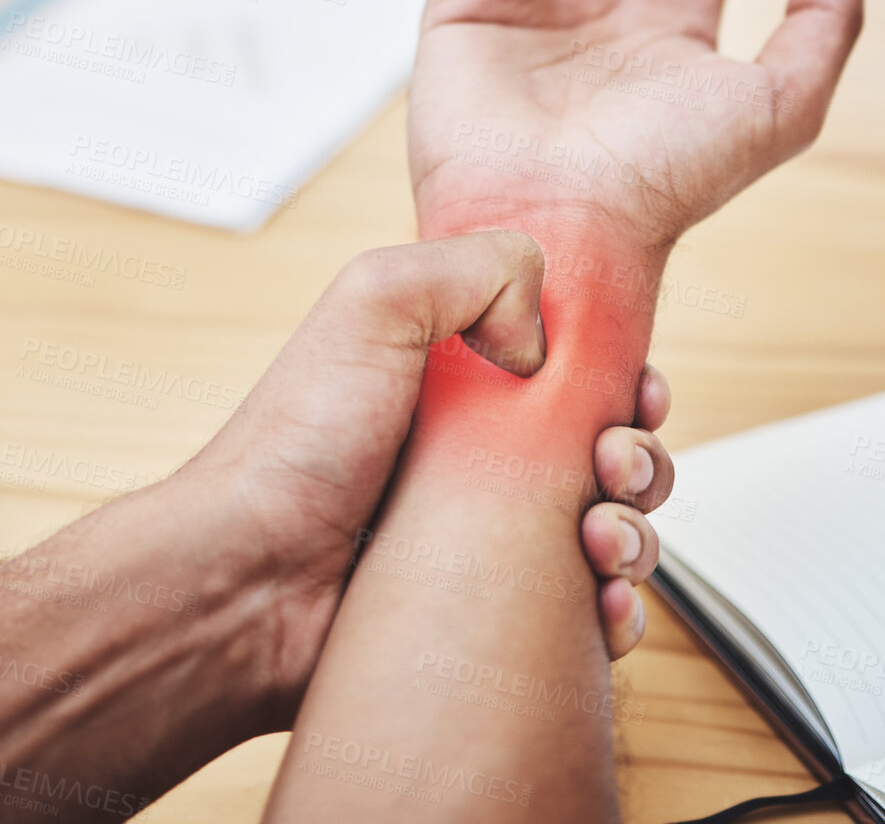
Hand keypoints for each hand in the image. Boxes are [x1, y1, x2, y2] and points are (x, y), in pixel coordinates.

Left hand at [173, 231, 674, 725]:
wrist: (246, 582)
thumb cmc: (294, 447)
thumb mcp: (374, 301)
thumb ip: (472, 268)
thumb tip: (544, 333)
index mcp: (462, 382)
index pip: (575, 373)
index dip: (621, 381)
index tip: (635, 393)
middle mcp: (479, 458)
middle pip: (607, 454)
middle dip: (638, 458)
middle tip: (613, 465)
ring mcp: (486, 539)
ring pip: (608, 535)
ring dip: (635, 533)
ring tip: (602, 538)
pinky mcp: (488, 612)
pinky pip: (580, 616)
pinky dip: (615, 612)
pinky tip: (603, 605)